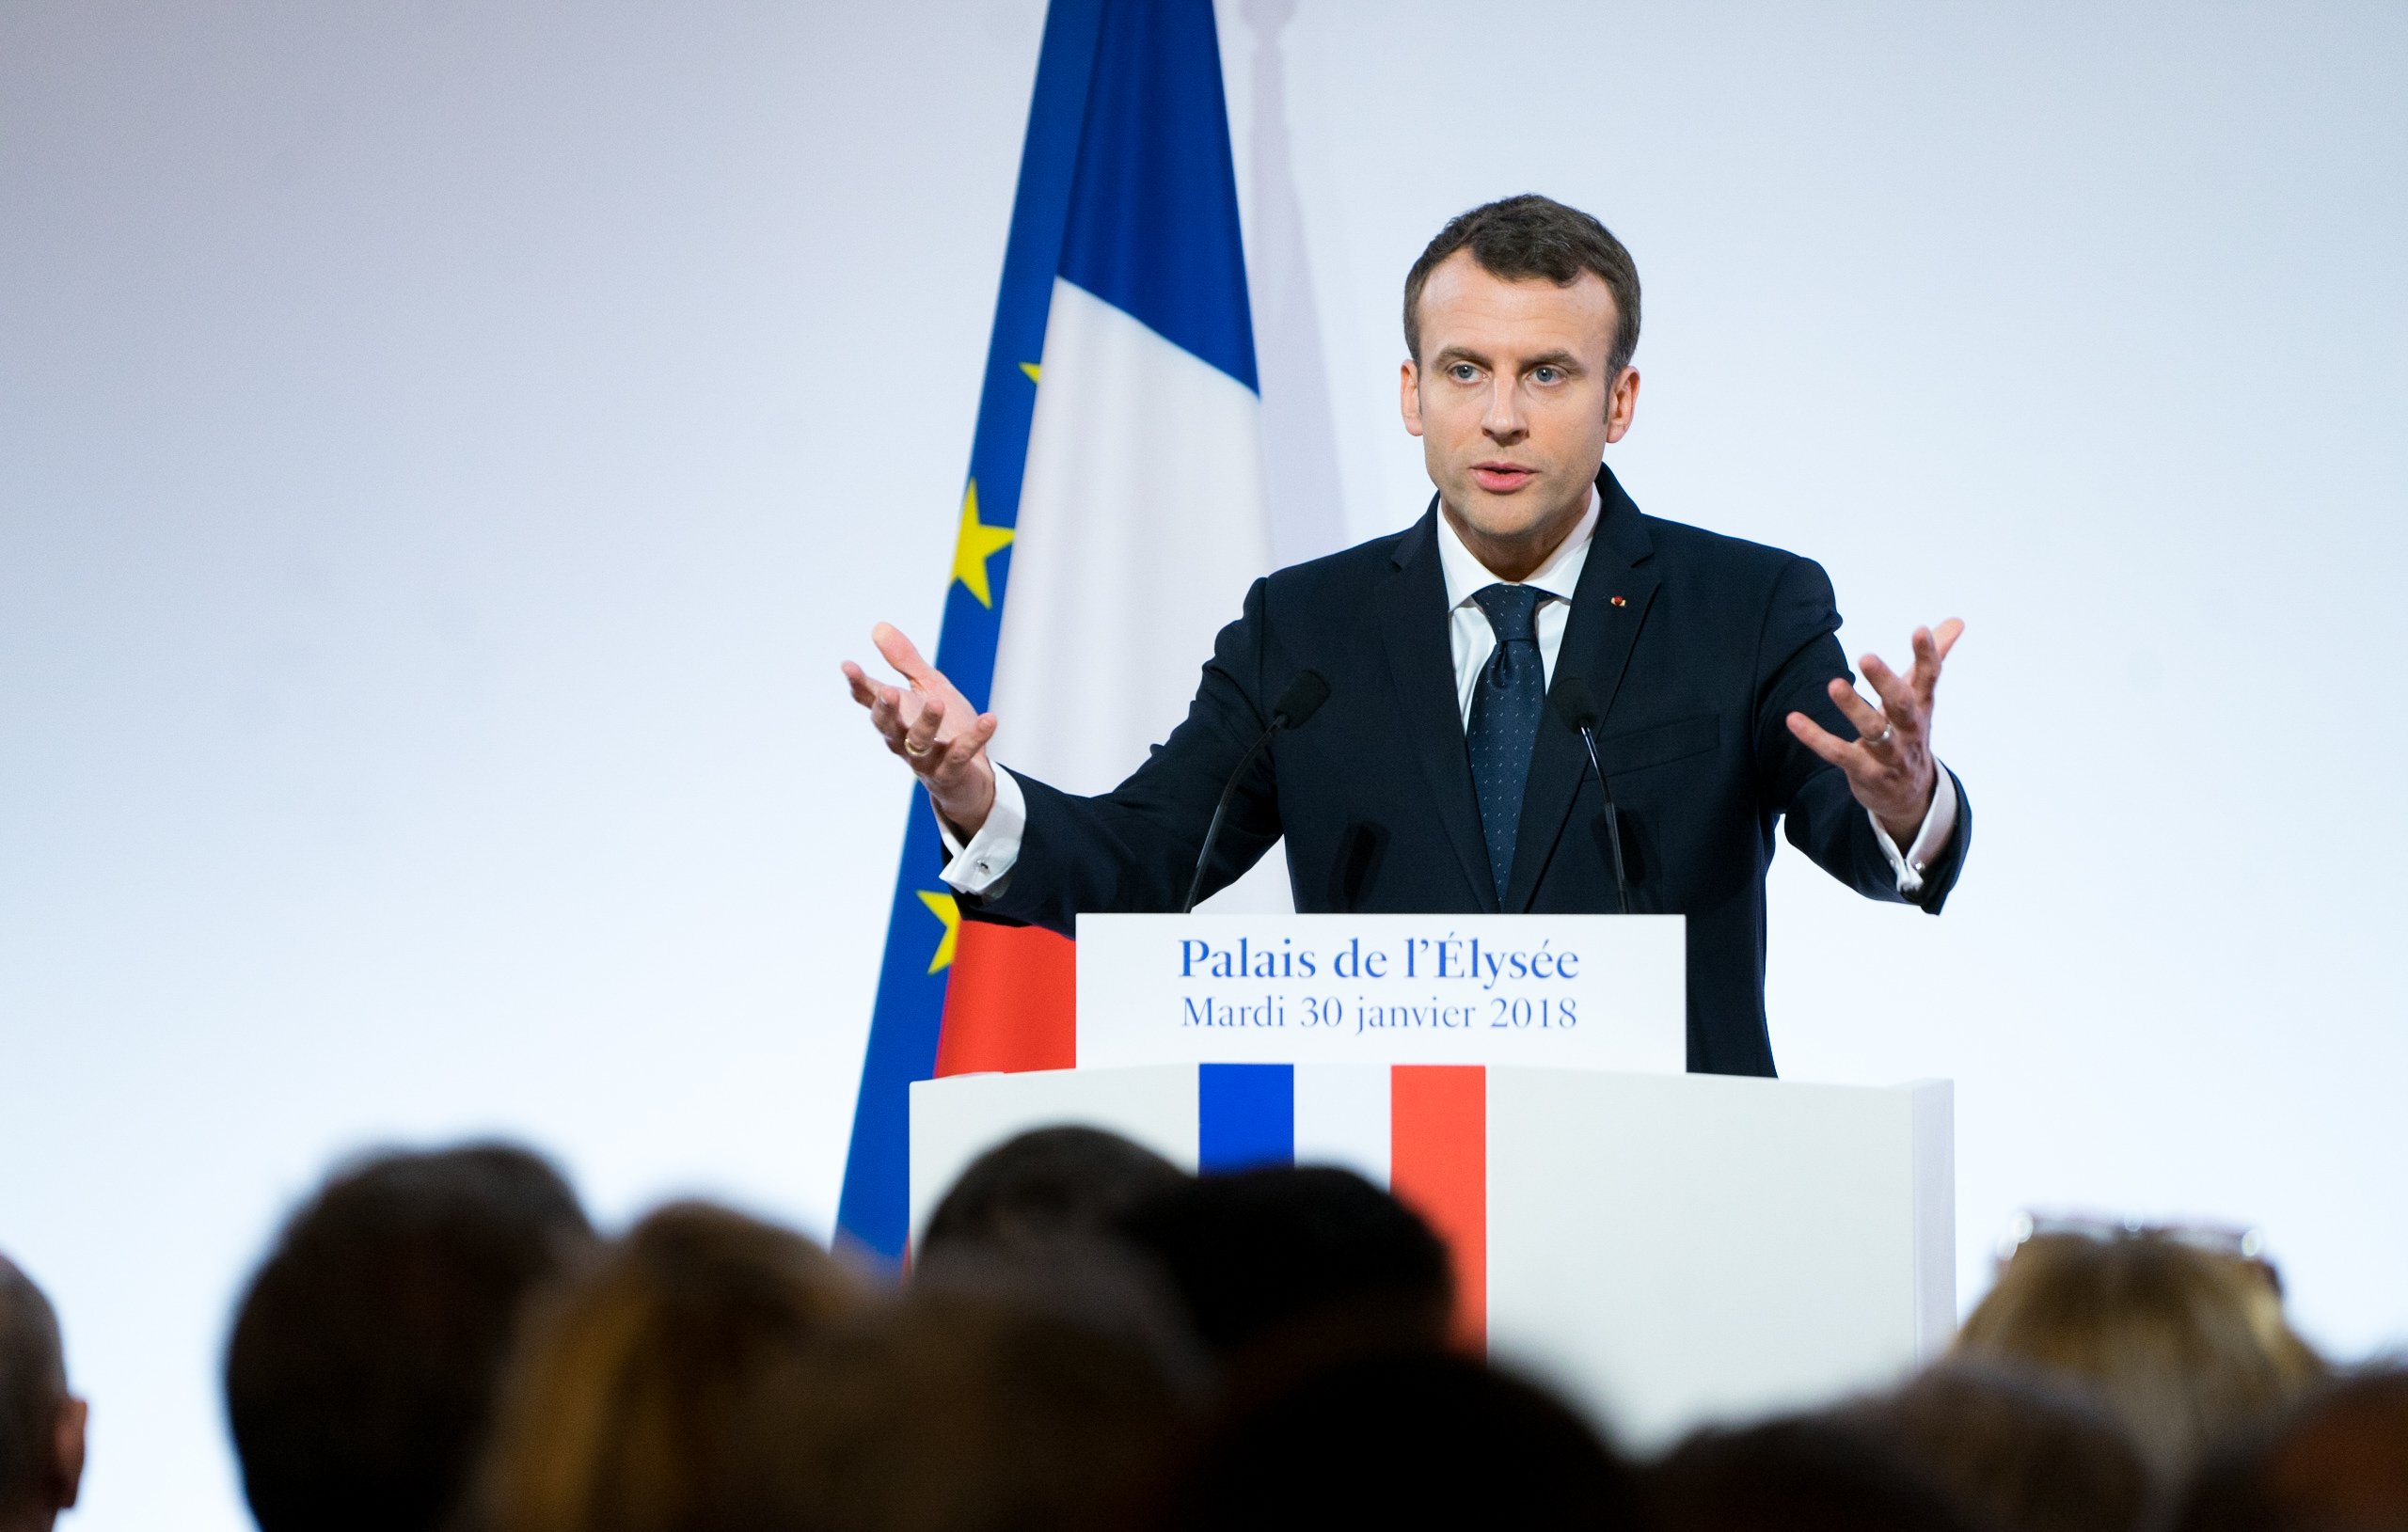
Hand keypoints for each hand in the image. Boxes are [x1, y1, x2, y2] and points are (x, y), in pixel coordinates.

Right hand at [842, 623, 999, 838]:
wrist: (970, 775)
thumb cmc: (945, 727)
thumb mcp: (928, 687)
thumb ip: (905, 661)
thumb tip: (879, 628)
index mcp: (896, 715)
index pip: (871, 699)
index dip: (859, 684)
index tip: (848, 665)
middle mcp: (904, 739)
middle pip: (888, 726)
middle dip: (887, 710)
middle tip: (889, 692)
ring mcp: (926, 759)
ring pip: (920, 742)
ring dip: (927, 723)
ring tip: (937, 702)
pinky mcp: (951, 771)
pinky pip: (961, 754)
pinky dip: (975, 737)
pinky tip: (990, 719)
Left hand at [1785, 619, 1963, 845]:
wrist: (1911, 796)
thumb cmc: (1909, 734)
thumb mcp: (1921, 698)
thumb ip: (1932, 659)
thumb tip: (1956, 621)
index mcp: (1921, 707)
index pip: (1929, 678)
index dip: (1927, 655)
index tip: (1920, 630)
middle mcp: (1908, 730)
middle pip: (1900, 704)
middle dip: (1885, 681)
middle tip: (1866, 656)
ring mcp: (1888, 754)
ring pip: (1872, 730)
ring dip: (1853, 708)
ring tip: (1834, 684)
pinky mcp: (1865, 772)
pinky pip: (1838, 754)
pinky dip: (1816, 738)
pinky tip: (1793, 719)